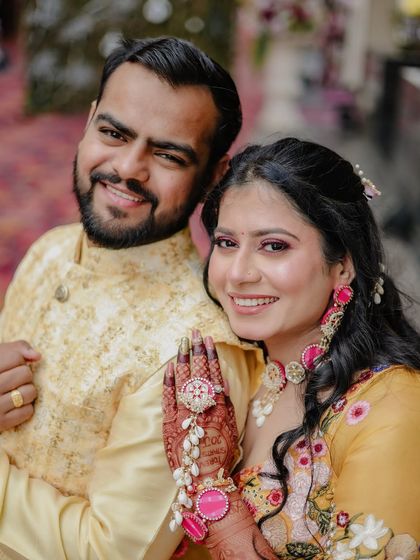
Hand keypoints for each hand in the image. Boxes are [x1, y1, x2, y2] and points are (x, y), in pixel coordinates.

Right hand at [0, 341, 40, 430]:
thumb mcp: (0, 356)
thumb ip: (18, 349)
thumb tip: (37, 356)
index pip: (16, 357)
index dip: (18, 360)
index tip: (9, 367)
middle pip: (26, 374)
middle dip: (24, 375)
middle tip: (13, 381)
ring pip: (30, 392)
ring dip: (27, 391)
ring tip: (15, 392)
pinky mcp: (0, 423)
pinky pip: (28, 411)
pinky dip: (25, 408)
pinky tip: (14, 406)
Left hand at [162, 329, 238, 480]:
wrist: (205, 479)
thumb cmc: (221, 454)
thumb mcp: (231, 427)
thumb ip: (226, 404)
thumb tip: (223, 382)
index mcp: (220, 408)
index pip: (215, 374)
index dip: (211, 355)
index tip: (208, 339)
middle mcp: (204, 408)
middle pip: (199, 372)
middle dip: (195, 350)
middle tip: (193, 332)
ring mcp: (186, 415)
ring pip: (184, 381)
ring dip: (182, 359)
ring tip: (181, 343)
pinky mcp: (170, 424)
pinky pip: (169, 398)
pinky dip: (169, 382)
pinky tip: (169, 367)